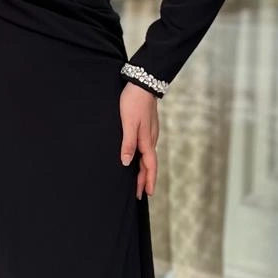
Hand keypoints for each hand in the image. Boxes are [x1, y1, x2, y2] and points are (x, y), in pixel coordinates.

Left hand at [119, 82, 159, 199]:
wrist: (142, 83)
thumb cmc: (134, 102)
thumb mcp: (128, 123)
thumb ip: (128, 143)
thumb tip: (126, 163)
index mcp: (147, 140)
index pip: (150, 166)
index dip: (148, 180)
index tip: (147, 194)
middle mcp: (151, 139)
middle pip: (149, 164)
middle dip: (145, 179)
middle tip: (140, 193)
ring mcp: (150, 133)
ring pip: (148, 156)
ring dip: (145, 170)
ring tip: (140, 181)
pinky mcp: (147, 128)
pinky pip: (147, 149)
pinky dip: (143, 159)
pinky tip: (139, 159)